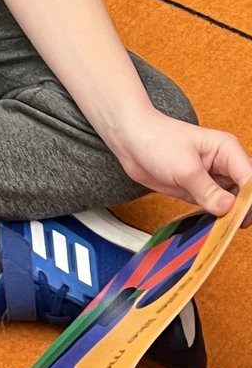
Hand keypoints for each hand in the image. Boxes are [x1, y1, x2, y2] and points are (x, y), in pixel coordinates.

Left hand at [109, 109, 251, 224]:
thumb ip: (207, 190)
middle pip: (246, 194)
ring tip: (219, 229)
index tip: (240, 218)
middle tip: (230, 227)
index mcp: (227, 151)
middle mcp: (225, 165)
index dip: (249, 201)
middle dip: (242, 211)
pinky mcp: (199, 190)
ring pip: (232, 203)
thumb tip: (229, 208)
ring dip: (228, 217)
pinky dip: (214, 218)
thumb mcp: (183, 167)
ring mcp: (212, 178)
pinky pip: (214, 208)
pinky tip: (210, 227)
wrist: (128, 138)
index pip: (251, 180)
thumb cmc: (155, 139)